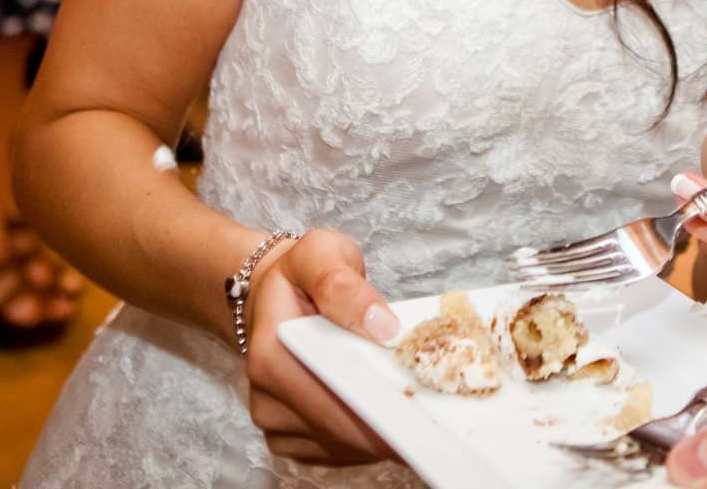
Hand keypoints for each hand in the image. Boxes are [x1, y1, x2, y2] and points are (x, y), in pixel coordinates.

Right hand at [241, 228, 402, 466]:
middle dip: (391, 428)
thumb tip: (382, 328)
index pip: (333, 395)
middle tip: (439, 422)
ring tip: (421, 415)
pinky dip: (368, 442)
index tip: (421, 413)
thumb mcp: (320, 255)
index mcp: (271, 354)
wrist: (272, 296)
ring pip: (342, 448)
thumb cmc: (300, 275)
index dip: (380, 409)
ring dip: (382, 437)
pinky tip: (392, 421)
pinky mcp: (289, 438)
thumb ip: (344, 285)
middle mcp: (267, 398)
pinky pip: (337, 453)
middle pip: (341, 430)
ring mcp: (276, 424)